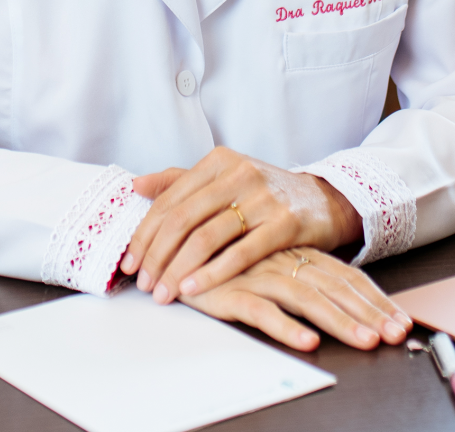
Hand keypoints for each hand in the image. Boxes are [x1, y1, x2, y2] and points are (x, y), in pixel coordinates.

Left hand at [121, 146, 360, 302]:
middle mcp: (239, 173)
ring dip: (179, 270)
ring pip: (206, 237)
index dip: (145, 235)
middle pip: (182, 219)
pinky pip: (241, 252)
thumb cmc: (266, 193)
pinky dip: (212, 273)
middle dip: (157, 256)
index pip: (170, 201)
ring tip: (165, 293)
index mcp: (218, 161)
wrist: (324, 200)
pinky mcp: (285, 222)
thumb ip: (180, 181)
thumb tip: (136, 185)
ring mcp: (263, 196)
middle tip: (145, 285)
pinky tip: (194, 289)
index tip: (130, 264)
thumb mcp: (225, 177)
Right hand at [181, 247, 410, 350]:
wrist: (176, 242)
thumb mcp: (268, 260)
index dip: (374, 298)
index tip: (401, 321)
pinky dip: (285, 327)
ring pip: (307, 299)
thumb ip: (300, 268)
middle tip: (395, 335)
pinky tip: (307, 342)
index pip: (346, 275)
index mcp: (297, 253)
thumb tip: (338, 292)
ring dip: (339, 322)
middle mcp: (284, 261)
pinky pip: (262, 310)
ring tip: (364, 341)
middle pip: (336, 288)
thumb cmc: (226, 254)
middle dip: (369, 313)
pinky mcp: (231, 291)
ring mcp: (258, 275)